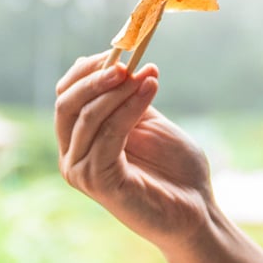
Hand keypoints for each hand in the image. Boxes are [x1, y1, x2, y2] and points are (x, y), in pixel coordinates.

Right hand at [54, 53, 218, 246]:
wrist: (196, 212)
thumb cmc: (174, 170)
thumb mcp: (147, 122)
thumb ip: (127, 98)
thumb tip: (117, 61)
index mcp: (79, 141)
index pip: (66, 97)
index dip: (87, 70)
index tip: (119, 50)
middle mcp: (72, 157)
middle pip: (66, 104)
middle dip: (95, 77)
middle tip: (127, 62)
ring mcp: (81, 171)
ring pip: (87, 116)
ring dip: (119, 90)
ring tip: (149, 76)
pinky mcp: (98, 182)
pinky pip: (109, 135)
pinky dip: (129, 108)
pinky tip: (151, 90)